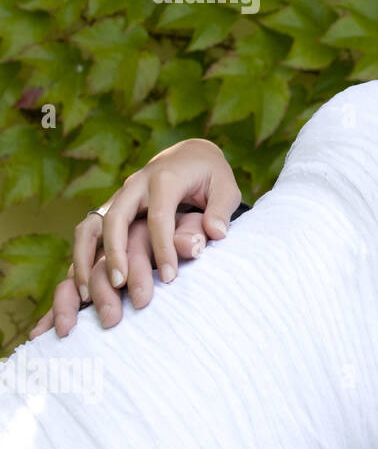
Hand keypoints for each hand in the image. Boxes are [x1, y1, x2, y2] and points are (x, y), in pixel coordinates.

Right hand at [72, 138, 240, 303]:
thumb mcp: (226, 187)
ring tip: (86, 293)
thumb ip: (221, 210)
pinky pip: (88, 231)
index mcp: (165, 179)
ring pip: (92, 225)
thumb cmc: (211, 176)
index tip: (170, 278)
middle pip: (116, 218)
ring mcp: (119, 196)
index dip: (163, 248)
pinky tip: (81, 286)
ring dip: (85, 258)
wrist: (189, 155)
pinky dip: (81, 257)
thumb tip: (215, 234)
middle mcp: (136, 185)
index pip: (159, 217)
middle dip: (116, 252)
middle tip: (121, 284)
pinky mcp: (111, 207)